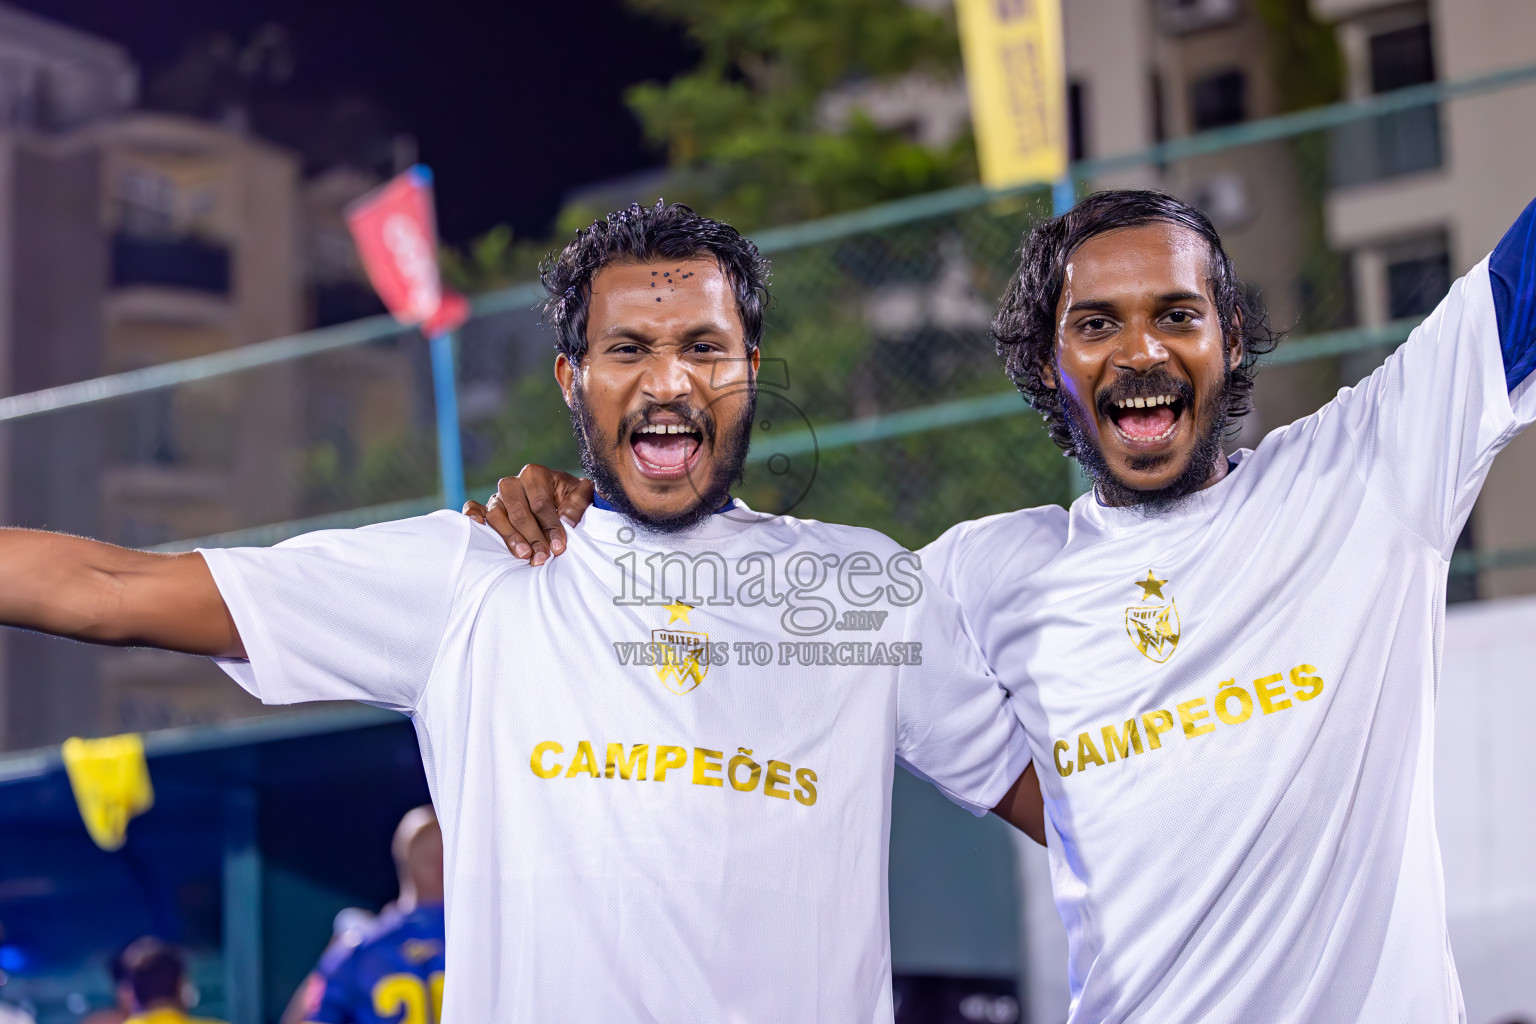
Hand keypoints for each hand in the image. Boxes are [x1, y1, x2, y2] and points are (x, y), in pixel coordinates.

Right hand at [462, 465, 593, 564]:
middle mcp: (512, 483)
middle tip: (542, 557)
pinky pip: (473, 507)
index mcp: (534, 475)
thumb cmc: (568, 497)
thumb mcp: (580, 495)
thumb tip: (566, 522)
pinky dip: (472, 515)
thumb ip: (577, 505)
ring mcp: (497, 496)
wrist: (557, 497)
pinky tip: (478, 527)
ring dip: (509, 536)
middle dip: (532, 537)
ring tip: (523, 554)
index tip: (559, 547)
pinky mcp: (487, 507)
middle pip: (518, 511)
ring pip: (496, 514)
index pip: (540, 504)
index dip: (551, 526)